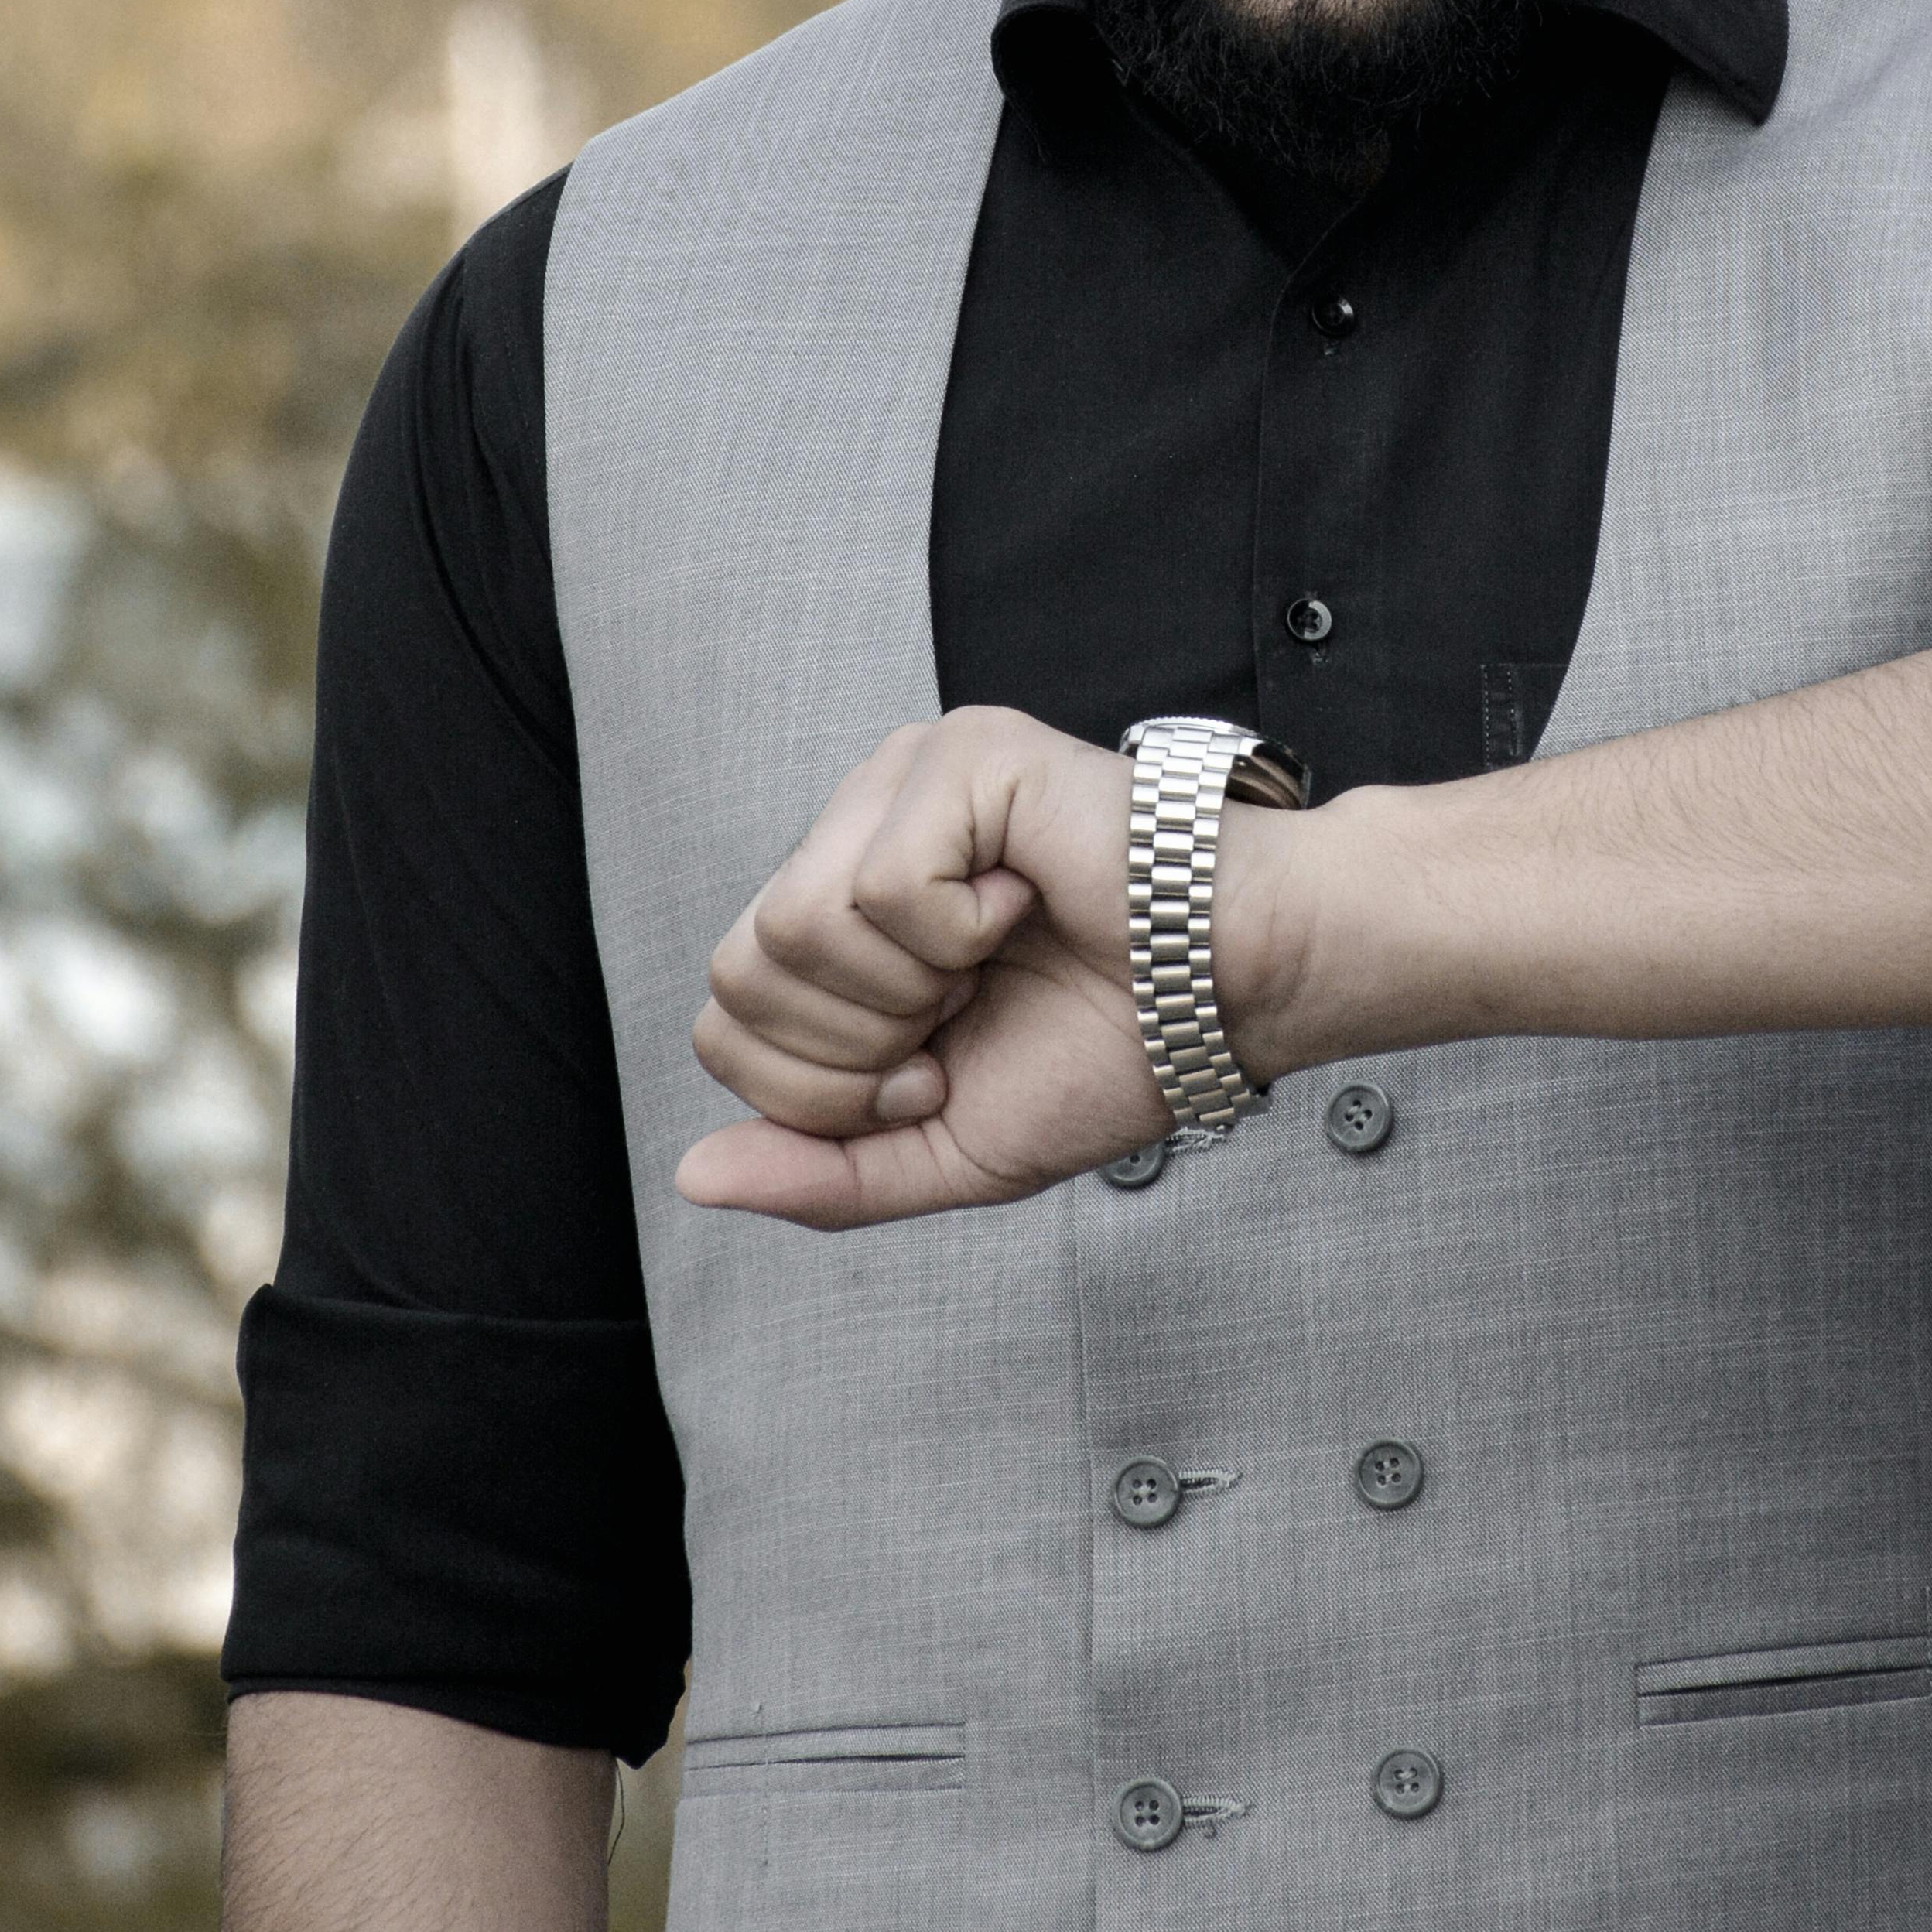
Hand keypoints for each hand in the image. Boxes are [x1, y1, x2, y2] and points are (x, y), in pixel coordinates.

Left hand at [679, 709, 1215, 1225]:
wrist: (1237, 996)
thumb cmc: (1118, 1049)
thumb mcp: (947, 1146)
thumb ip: (822, 1169)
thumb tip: (693, 1176)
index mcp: (840, 912)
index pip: (726, 1017)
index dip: (824, 1086)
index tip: (938, 1065)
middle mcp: (854, 831)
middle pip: (740, 976)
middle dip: (858, 1047)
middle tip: (962, 1016)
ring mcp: (900, 781)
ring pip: (795, 927)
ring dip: (907, 989)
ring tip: (994, 959)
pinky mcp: (958, 755)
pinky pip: (880, 885)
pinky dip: (959, 934)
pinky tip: (1024, 905)